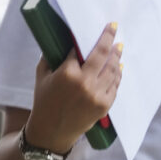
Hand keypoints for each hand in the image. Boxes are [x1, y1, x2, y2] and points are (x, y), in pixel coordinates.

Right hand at [25, 23, 121, 152]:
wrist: (51, 131)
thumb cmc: (44, 101)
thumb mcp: (41, 76)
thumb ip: (50, 58)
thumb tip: (63, 43)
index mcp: (67, 73)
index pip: (79, 50)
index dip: (84, 39)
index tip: (94, 29)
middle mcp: (84, 82)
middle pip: (102, 54)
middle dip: (109, 38)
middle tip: (114, 28)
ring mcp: (97, 94)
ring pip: (112, 69)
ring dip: (116, 56)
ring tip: (118, 47)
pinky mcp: (104, 104)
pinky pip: (115, 85)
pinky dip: (117, 74)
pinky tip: (118, 67)